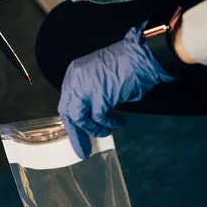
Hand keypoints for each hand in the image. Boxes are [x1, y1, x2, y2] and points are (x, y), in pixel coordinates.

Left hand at [58, 23, 175, 159]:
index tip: (77, 134)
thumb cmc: (125, 64)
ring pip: (80, 118)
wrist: (140, 56)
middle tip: (84, 150)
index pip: (66, 101)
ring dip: (94, 129)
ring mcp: (85, 87)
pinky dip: (110, 124)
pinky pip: (100, 119)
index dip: (72, 120)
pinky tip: (120, 122)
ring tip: (106, 131)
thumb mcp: (98, 76)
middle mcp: (75, 79)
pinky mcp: (100, 96)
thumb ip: (88, 92)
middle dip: (76, 133)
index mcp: (74, 73)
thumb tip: (89, 115)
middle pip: (68, 111)